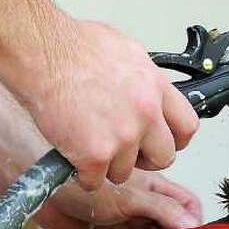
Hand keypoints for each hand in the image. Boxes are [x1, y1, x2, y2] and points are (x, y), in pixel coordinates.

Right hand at [6, 17, 199, 190]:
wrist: (42, 53)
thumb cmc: (72, 47)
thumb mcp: (125, 53)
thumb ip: (143, 81)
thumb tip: (149, 95)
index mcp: (155, 87)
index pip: (186, 127)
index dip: (175, 140)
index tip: (162, 142)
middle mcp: (145, 113)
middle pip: (164, 157)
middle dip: (145, 159)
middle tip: (125, 151)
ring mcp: (122, 136)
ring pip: (126, 172)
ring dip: (108, 166)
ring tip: (88, 143)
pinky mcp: (96, 155)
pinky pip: (95, 181)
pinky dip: (83, 174)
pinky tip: (73, 155)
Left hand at [37, 171, 201, 228]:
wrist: (44, 193)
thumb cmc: (81, 180)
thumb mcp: (131, 195)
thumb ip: (162, 210)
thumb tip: (191, 224)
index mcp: (153, 188)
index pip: (186, 204)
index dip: (195, 220)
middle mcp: (144, 206)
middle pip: (175, 225)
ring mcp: (129, 225)